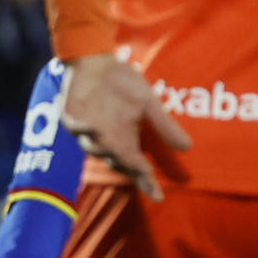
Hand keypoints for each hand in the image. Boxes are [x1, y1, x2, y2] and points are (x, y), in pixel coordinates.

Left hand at [59, 52, 190, 201]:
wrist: (97, 61)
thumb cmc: (124, 83)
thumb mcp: (148, 104)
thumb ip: (163, 125)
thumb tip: (187, 147)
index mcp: (126, 140)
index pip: (137, 166)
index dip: (146, 181)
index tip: (158, 196)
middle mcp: (106, 139)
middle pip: (117, 160)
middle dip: (128, 166)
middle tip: (141, 170)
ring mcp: (86, 130)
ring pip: (93, 148)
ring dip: (104, 150)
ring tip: (117, 151)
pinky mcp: (70, 117)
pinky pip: (74, 127)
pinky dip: (82, 128)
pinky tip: (93, 127)